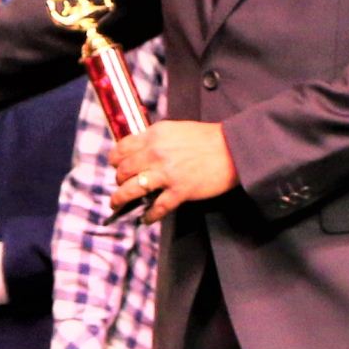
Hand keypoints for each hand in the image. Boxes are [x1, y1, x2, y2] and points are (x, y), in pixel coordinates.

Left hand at [112, 120, 235, 220]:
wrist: (233, 148)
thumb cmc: (208, 138)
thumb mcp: (175, 130)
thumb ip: (156, 139)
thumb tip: (139, 151)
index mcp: (154, 135)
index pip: (122, 148)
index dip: (115, 160)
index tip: (115, 166)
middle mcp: (156, 153)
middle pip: (123, 171)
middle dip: (118, 180)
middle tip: (121, 185)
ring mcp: (167, 173)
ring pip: (131, 190)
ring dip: (120, 199)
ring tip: (118, 203)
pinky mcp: (180, 191)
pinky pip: (156, 207)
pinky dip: (149, 216)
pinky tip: (146, 219)